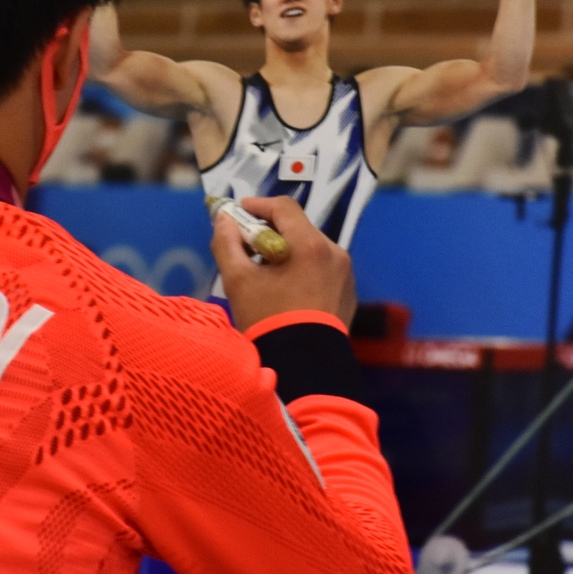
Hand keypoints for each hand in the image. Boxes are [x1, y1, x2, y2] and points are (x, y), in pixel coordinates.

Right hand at [211, 196, 356, 332]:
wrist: (303, 367)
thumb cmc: (268, 320)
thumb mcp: (237, 281)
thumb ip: (226, 243)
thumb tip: (223, 220)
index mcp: (309, 244)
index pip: (284, 207)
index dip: (258, 206)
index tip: (239, 214)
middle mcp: (334, 252)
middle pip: (299, 228)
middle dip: (272, 232)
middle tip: (248, 248)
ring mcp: (345, 273)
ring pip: (311, 249)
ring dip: (288, 252)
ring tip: (267, 274)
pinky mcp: (348, 292)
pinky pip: (323, 269)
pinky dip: (304, 270)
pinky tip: (288, 291)